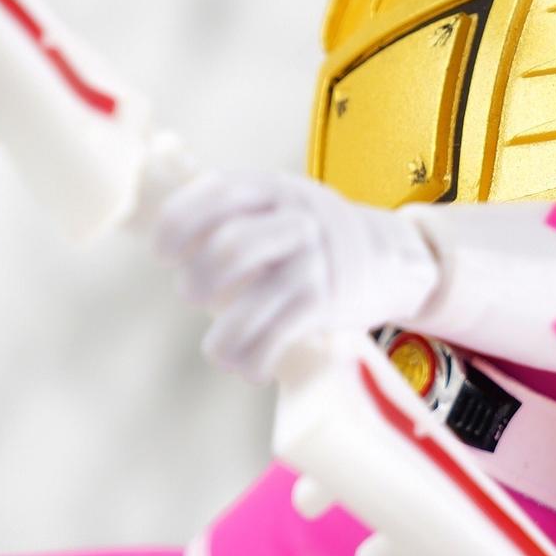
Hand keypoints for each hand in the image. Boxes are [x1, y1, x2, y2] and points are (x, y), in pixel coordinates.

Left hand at [155, 170, 438, 381]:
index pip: (212, 195)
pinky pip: (276, 336)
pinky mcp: (326, 302)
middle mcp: (295, 218)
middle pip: (229, 248)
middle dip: (197, 280)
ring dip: (222, 336)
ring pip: (250, 302)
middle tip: (193, 295)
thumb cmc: (316, 235)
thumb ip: (232, 210)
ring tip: (220, 349)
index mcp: (272, 188)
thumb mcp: (281, 201)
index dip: (176, 226)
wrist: (394, 257)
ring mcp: (313, 261)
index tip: (164, 253)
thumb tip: (161, 234)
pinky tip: (248, 367)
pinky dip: (252, 359)